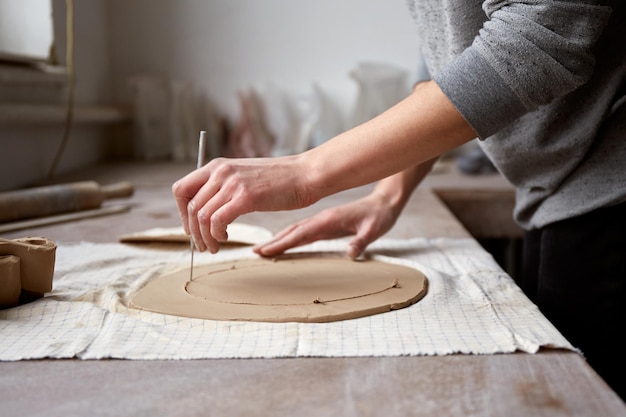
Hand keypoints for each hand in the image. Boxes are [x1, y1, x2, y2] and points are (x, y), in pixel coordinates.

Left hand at [172, 155, 314, 252]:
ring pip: (202, 216)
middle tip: (202, 245)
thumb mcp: (245, 176)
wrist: (306, 174)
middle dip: (193, 232)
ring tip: (214, 247)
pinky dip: (217, 234)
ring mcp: (232, 183)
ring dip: (205, 238)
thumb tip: (207, 207)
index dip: (182, 213)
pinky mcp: (245, 197)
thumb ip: (225, 186)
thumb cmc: (280, 180)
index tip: (192, 228)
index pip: (181, 189)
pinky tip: (225, 237)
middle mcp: (221, 171)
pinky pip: (217, 220)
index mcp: (217, 166)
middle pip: (190, 207)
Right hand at [253, 189, 401, 259]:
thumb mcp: (374, 230)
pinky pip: (303, 232)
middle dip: (273, 242)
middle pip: (292, 231)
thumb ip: (361, 242)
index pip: (302, 233)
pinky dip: (289, 238)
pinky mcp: (325, 224)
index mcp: (329, 220)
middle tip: (254, 252)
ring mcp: (322, 221)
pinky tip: (282, 244)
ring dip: (278, 240)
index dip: (283, 242)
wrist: (384, 202)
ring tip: (262, 249)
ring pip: (294, 230)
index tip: (266, 250)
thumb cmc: (379, 217)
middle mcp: (321, 219)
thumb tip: (351, 254)